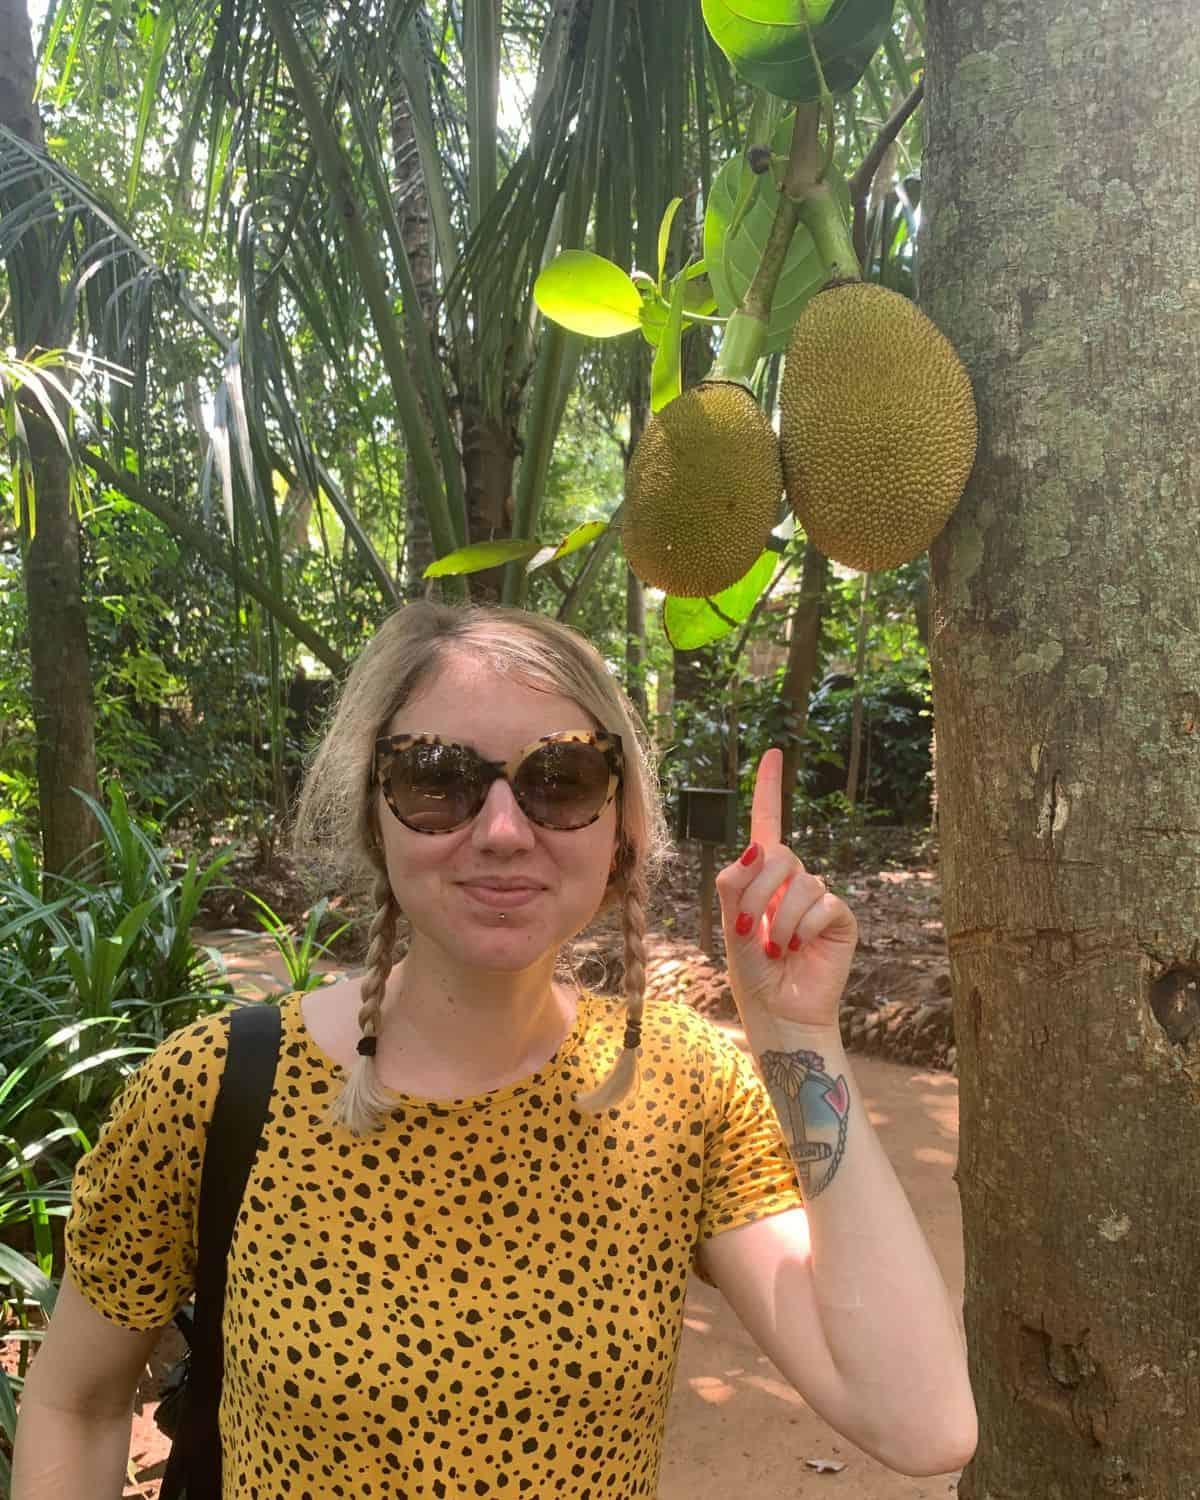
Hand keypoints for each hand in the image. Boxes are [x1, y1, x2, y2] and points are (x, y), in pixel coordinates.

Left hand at [715, 747, 858, 1030]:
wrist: (780, 1013)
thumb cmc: (752, 973)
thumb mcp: (731, 926)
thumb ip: (734, 886)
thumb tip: (755, 846)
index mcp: (761, 877)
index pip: (766, 824)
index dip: (769, 789)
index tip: (773, 753)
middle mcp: (792, 881)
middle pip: (779, 853)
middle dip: (759, 889)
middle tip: (753, 928)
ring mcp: (818, 898)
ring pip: (802, 882)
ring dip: (782, 919)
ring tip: (778, 949)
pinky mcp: (840, 918)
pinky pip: (824, 903)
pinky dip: (805, 928)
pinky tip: (800, 950)